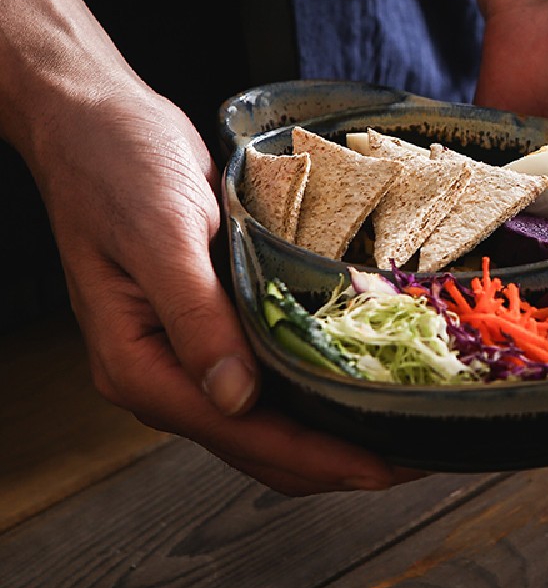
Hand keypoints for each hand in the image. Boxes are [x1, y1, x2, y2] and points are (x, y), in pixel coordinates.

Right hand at [28, 81, 423, 494]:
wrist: (96, 120)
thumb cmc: (117, 166)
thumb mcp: (162, 235)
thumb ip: (195, 318)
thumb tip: (237, 399)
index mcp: (140, 366)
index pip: (242, 433)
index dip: (319, 457)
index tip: (384, 467)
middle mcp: (163, 372)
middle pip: (259, 443)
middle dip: (336, 459)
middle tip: (412, 457)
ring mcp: (186, 351)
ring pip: (266, 419)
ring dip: (329, 433)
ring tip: (397, 432)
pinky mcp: (209, 323)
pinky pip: (267, 376)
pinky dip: (312, 390)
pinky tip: (355, 382)